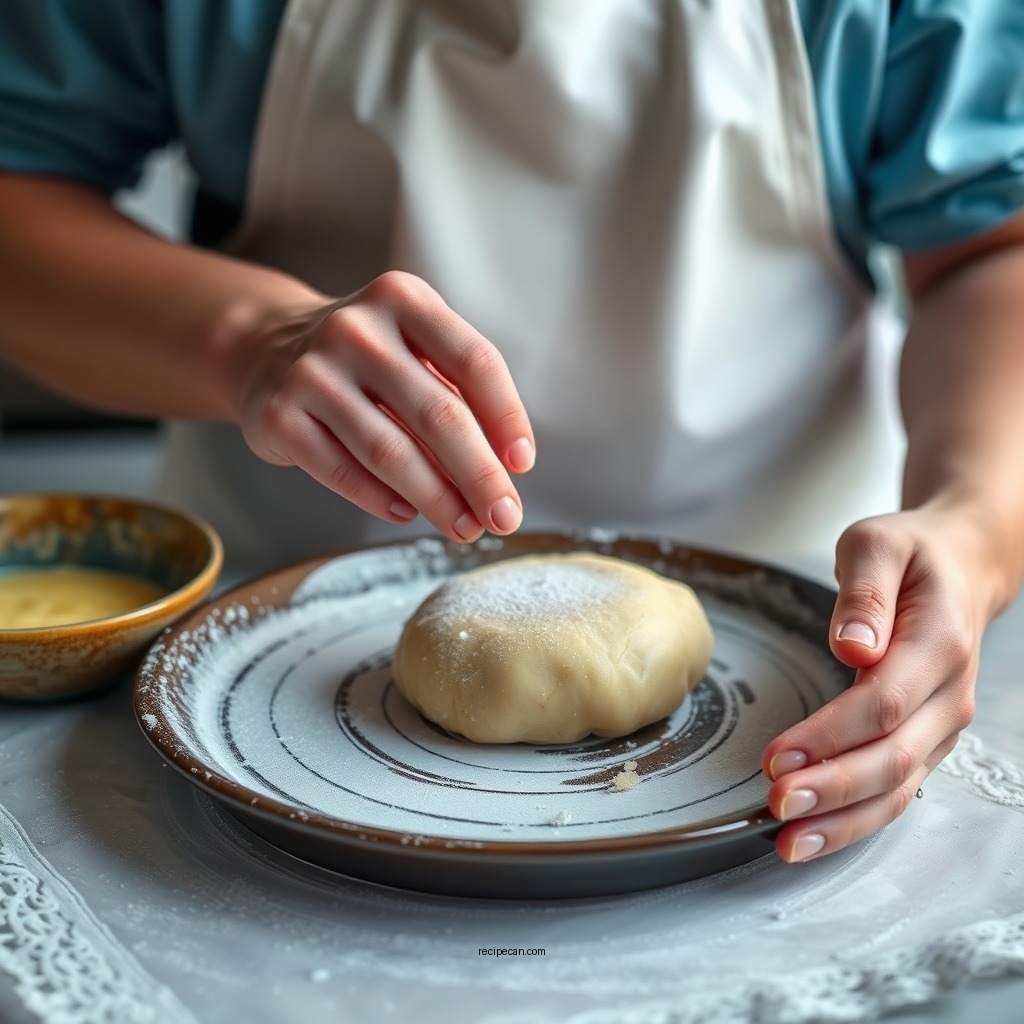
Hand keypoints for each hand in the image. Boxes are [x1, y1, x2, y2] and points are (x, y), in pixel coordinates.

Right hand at [234, 271, 534, 542]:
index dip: (507, 418)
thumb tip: (505, 468)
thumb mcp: (413, 349)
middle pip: (439, 414)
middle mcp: (356, 329)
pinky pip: (341, 470)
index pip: (475, 362)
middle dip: (480, 475)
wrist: (266, 349)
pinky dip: (379, 499)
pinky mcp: (279, 414)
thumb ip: (457, 393)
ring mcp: (311, 371)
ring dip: (436, 499)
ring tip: (464, 527)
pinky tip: (406, 513)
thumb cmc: (365, 360)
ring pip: (390, 451)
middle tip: (504, 517)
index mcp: (404, 300)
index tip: (523, 464)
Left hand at [761, 505, 998, 862]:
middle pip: (892, 758)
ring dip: (843, 821)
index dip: (829, 736)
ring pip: (898, 789)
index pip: (883, 704)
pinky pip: (895, 791)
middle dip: (832, 790)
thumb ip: (864, 594)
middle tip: (776, 806)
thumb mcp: (878, 545)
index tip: (777, 755)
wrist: (961, 567)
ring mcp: (941, 726)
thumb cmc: (912, 556)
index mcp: (939, 644)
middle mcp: (948, 695)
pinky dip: (856, 819)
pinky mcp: (926, 741)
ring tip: (789, 841)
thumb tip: (853, 646)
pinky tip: (815, 835)